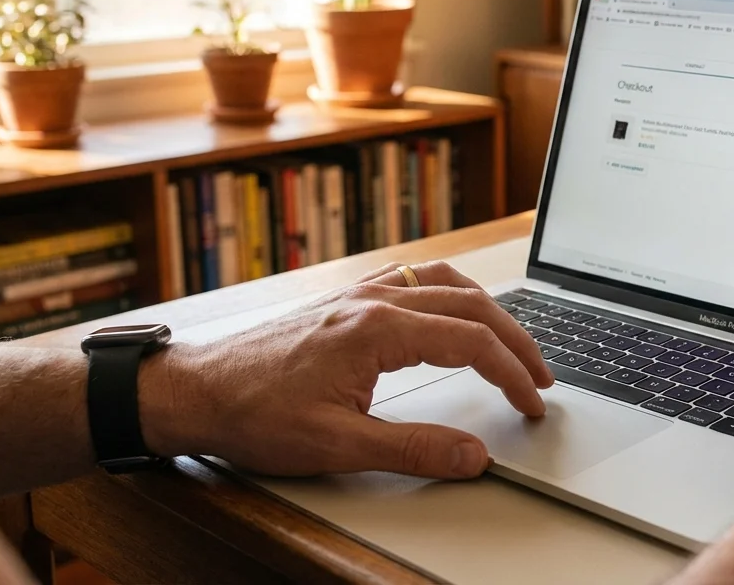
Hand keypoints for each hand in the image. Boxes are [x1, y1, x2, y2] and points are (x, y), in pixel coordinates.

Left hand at [139, 260, 554, 479]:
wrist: (193, 390)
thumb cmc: (252, 412)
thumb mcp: (337, 445)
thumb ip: (412, 449)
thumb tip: (472, 455)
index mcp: (378, 328)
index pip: (472, 342)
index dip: (512, 375)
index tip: (531, 404)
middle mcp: (373, 299)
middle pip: (470, 305)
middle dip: (515, 341)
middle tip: (541, 377)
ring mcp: (358, 294)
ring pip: (445, 282)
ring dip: (487, 311)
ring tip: (511, 342)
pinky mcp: (344, 300)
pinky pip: (414, 278)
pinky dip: (450, 294)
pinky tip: (451, 311)